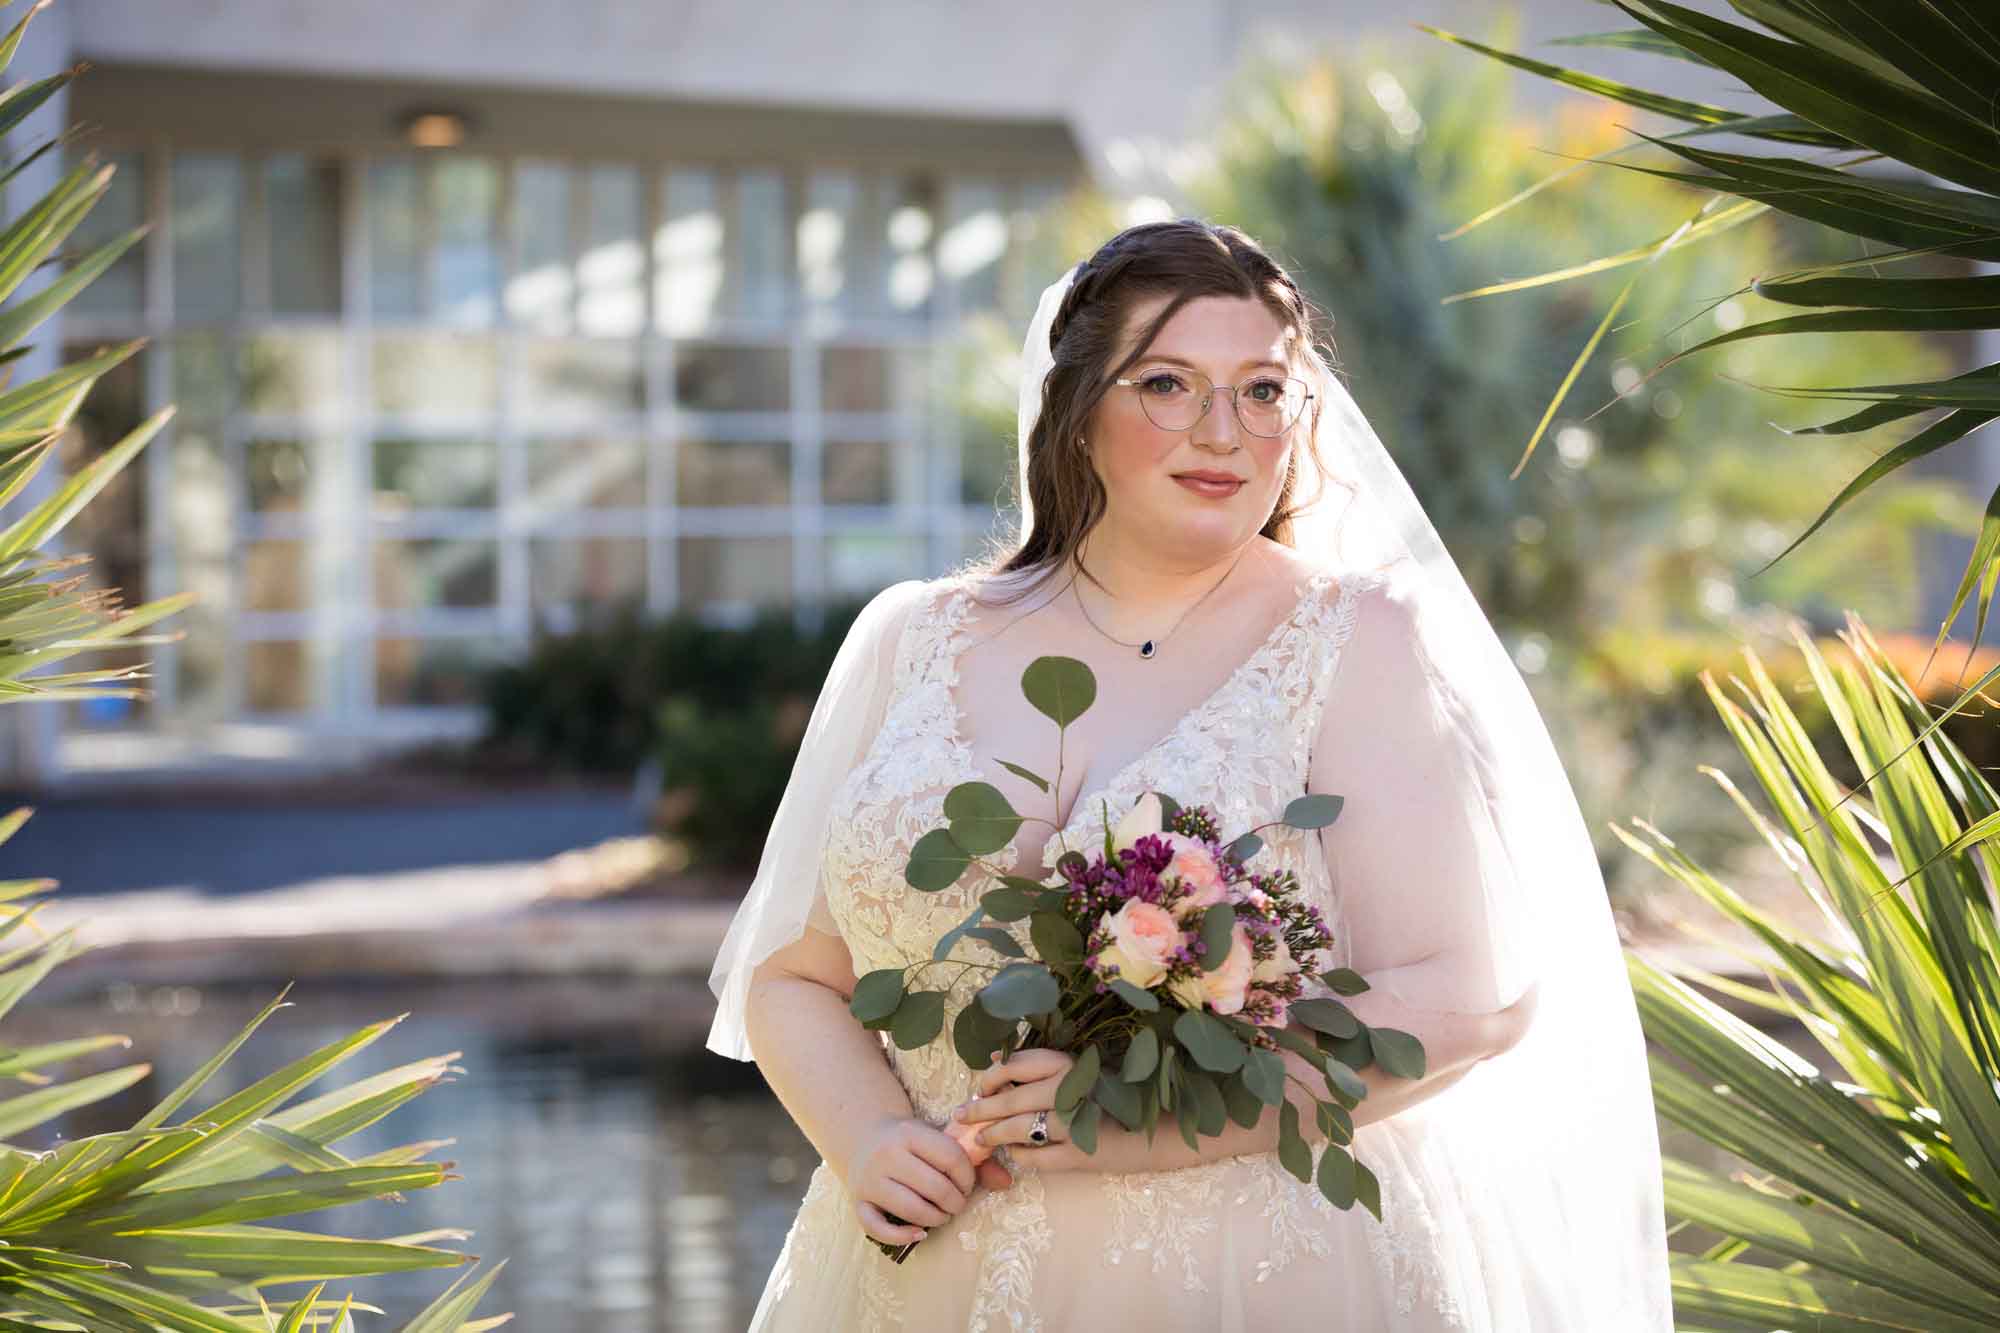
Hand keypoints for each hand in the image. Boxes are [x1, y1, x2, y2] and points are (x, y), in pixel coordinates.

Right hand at [841, 1114, 978, 1247]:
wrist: (865, 1136)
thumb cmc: (911, 1142)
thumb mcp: (938, 1138)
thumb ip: (974, 1158)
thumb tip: (1007, 1183)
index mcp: (909, 1133)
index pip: (951, 1158)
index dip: (968, 1177)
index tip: (968, 1185)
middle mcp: (887, 1154)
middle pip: (935, 1187)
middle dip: (955, 1202)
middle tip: (957, 1203)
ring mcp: (870, 1179)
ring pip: (911, 1209)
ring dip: (936, 1218)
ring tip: (943, 1214)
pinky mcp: (858, 1201)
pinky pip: (877, 1227)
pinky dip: (902, 1236)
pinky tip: (920, 1233)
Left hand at [947, 1048, 1119, 1173]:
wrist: (1152, 1133)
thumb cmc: (1109, 1100)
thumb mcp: (1078, 1073)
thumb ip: (1039, 1066)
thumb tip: (995, 1057)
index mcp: (1069, 1065)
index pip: (1016, 1065)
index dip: (991, 1076)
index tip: (981, 1087)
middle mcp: (1070, 1090)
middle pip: (1011, 1099)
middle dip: (980, 1110)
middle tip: (962, 1116)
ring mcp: (1075, 1124)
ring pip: (1018, 1129)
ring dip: (993, 1134)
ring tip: (980, 1139)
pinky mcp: (1079, 1155)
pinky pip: (1035, 1158)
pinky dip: (1019, 1156)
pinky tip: (1013, 1154)